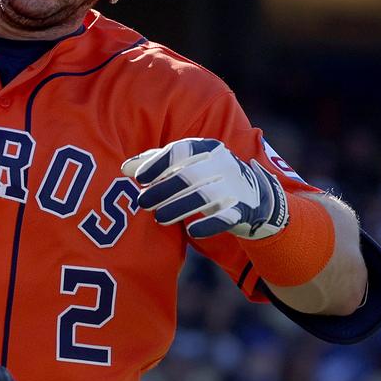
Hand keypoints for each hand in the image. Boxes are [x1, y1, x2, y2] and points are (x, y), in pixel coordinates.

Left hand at [123, 138, 287, 239]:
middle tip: (143, 202)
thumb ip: (156, 162)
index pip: (180, 151)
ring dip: (178, 208)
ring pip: (204, 197)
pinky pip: (225, 217)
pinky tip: (192, 231)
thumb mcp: (185, 164)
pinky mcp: (243, 209)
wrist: (255, 196)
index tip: (139, 178)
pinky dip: (208, 225)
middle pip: (188, 176)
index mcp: (207, 148)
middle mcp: (223, 164)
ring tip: (160, 218)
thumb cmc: (207, 177)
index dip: (157, 163)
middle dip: (163, 190)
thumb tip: (125, 168)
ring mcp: (235, 187)